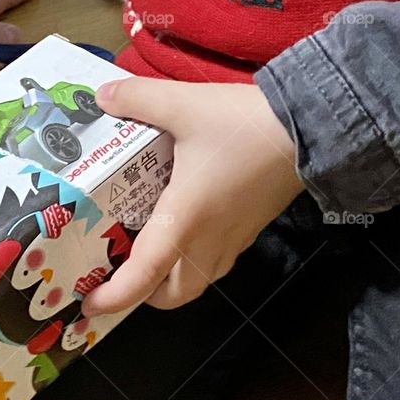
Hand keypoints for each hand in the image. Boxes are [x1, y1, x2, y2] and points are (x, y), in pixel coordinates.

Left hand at [82, 79, 304, 314]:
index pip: (143, 278)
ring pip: (198, 280)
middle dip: (143, 294)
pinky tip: (184, 223)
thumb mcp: (182, 104)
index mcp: (184, 220)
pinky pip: (217, 259)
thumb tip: (102, 96)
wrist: (311, 126)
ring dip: (170, 279)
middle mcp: (209, 240)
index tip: (89, 303)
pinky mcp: (252, 226)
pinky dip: (194, 258)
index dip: (113, 297)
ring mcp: (235, 236)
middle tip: (119, 269)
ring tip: (147, 249)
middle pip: (174, 294)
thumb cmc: (243, 124)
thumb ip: (137, 98)